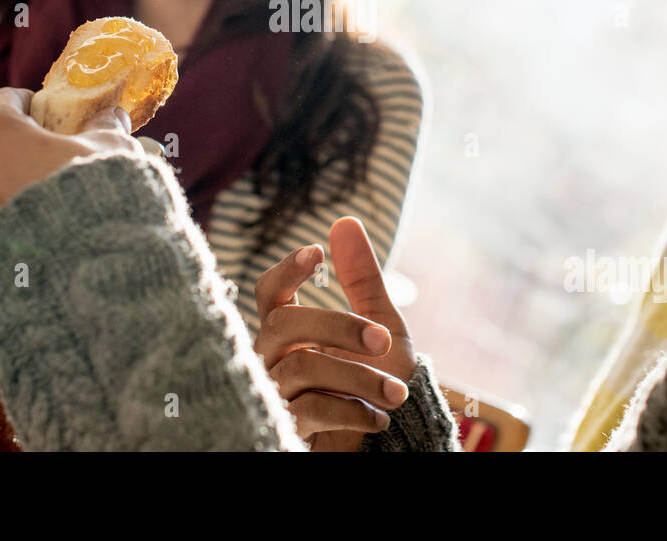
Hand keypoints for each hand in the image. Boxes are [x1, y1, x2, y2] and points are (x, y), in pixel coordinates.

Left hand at [0, 88, 141, 255]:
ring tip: (43, 213)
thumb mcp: (110, 148)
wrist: (88, 273)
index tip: (50, 121)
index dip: (31, 108)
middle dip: (12, 155)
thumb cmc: (94, 196)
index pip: (3, 101)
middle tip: (49, 169)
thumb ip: (103, 126)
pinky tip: (32, 241)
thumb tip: (110, 115)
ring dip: (1, 195)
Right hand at [253, 217, 417, 449]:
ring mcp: (276, 394)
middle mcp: (273, 359)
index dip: (286, 271)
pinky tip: (380, 418)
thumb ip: (361, 279)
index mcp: (292, 331)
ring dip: (359, 378)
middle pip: (284, 325)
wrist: (389, 445)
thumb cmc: (378, 381)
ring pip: (302, 367)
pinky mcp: (285, 428)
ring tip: (397, 393)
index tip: (316, 252)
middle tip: (384, 341)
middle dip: (338, 327)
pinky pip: (311, 410)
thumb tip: (345, 221)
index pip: (269, 293)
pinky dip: (353, 411)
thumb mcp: (381, 326)